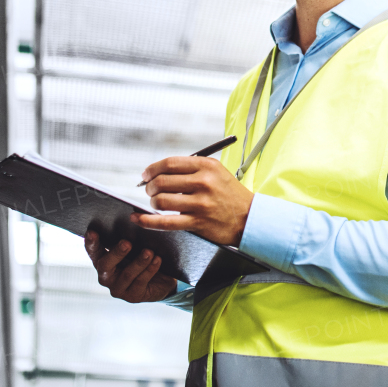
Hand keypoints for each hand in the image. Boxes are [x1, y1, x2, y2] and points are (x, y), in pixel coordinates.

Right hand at [84, 232, 177, 302]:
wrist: (163, 279)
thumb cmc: (145, 256)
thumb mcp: (137, 246)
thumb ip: (130, 237)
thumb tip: (135, 218)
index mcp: (103, 260)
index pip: (94, 251)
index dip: (91, 243)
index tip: (92, 232)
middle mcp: (106, 275)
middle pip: (106, 264)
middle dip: (116, 253)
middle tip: (127, 243)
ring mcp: (118, 288)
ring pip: (127, 274)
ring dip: (139, 262)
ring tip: (149, 252)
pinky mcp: (132, 296)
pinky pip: (140, 282)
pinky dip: (149, 270)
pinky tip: (157, 260)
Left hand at [133, 156, 253, 246]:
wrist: (249, 217)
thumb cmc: (230, 194)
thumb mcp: (216, 172)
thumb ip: (191, 168)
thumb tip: (160, 171)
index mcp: (207, 166)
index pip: (169, 163)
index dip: (152, 169)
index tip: (146, 174)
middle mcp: (203, 182)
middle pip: (162, 181)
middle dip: (149, 186)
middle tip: (150, 189)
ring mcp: (200, 203)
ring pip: (160, 200)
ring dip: (152, 202)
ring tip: (156, 203)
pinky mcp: (197, 222)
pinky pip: (164, 222)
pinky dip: (147, 221)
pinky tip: (138, 219)